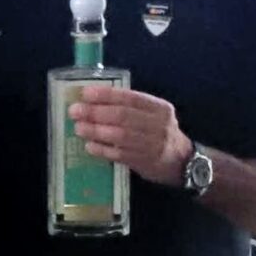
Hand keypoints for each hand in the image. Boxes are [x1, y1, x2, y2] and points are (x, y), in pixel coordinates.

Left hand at [70, 86, 191, 185]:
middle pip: (123, 116)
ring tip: (78, 128)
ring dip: (96, 131)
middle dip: (96, 112)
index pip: (130, 97)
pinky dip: (102, 150)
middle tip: (75, 111)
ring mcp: (152, 144)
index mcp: (159, 107)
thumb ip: (129, 107)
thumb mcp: (152, 115)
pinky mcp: (145, 162)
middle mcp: (157, 124)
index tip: (85, 93)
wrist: (180, 161)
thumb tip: (92, 101)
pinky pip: (120, 155)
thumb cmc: (158, 132)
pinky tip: (89, 146)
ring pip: (120, 136)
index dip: (106, 95)